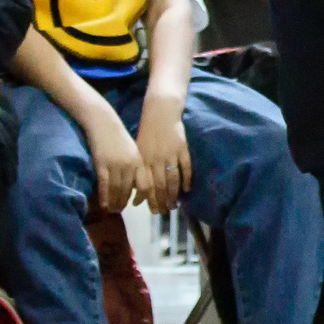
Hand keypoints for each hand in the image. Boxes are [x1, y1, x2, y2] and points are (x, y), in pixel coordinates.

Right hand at [80, 108, 142, 214]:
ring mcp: (116, 165)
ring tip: (112, 210)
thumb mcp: (131, 151)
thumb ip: (135, 167)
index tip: (139, 205)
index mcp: (139, 161)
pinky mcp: (102, 164)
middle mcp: (130, 165)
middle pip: (129, 191)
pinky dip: (104, 197)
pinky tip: (103, 205)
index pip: (145, 185)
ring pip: (117, 190)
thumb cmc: (117, 137)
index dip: (143, 198)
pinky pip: (104, 185)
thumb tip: (134, 186)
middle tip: (121, 211)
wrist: (103, 122)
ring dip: (114, 203)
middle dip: (125, 203)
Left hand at [133, 98, 191, 214]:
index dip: (150, 199)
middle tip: (166, 211)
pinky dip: (187, 179)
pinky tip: (187, 189)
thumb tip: (137, 195)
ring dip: (174, 193)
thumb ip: (140, 172)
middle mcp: (156, 158)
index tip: (154, 211)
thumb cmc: (147, 133)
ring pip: (173, 178)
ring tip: (175, 205)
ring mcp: (170, 153)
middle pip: (160, 184)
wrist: (160, 112)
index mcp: (144, 159)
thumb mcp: (139, 151)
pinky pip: (186, 166)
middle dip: (163, 200)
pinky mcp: (182, 148)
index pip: (147, 184)